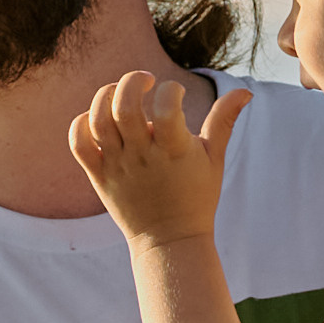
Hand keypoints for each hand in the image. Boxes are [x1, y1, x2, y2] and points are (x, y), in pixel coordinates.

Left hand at [68, 73, 247, 247]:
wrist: (169, 241)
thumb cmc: (195, 196)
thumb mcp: (214, 158)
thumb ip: (224, 121)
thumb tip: (245, 91)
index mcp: (173, 151)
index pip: (166, 108)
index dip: (171, 89)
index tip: (176, 94)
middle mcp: (142, 157)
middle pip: (124, 107)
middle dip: (133, 81)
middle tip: (146, 81)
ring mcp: (117, 166)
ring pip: (97, 119)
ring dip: (105, 95)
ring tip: (119, 93)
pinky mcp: (99, 176)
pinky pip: (78, 143)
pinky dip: (81, 122)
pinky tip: (99, 117)